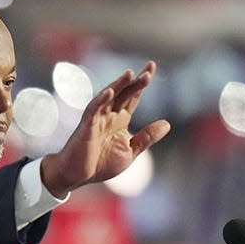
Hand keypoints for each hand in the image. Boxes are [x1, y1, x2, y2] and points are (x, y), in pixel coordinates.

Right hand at [39, 61, 170, 195]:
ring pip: (108, 97)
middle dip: (135, 82)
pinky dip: (101, 100)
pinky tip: (110, 92)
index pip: (133, 97)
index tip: (151, 67)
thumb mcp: (130, 152)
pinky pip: (93, 110)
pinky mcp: (86, 127)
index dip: (141, 84)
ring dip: (118, 85)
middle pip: (123, 94)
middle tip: (149, 71)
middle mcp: (109, 115)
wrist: (76, 176)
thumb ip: (147, 138)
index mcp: (120, 120)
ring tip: (130, 74)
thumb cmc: (99, 164)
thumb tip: (167, 123)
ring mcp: (96, 119)